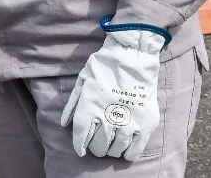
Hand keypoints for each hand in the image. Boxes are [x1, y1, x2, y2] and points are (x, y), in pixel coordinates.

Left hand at [60, 29, 165, 160]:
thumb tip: (65, 124)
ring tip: (110, 145)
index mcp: (89, 106)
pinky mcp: (145, 125)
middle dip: (95, 148)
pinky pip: (135, 149)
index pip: (81, 136)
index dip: (79, 146)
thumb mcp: (82, 81)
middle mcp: (108, 118)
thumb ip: (73, 105)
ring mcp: (128, 123)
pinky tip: (125, 150)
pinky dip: (128, 154)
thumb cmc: (104, 67)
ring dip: (110, 150)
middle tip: (97, 144)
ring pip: (116, 150)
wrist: (132, 57)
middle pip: (98, 146)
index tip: (80, 151)